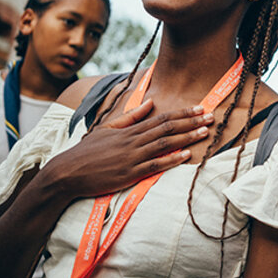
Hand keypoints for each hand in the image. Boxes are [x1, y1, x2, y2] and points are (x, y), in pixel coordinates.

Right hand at [40, 99, 212, 199]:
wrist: (67, 173)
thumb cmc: (87, 152)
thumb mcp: (107, 128)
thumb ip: (130, 117)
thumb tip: (149, 102)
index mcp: (129, 130)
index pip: (161, 118)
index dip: (182, 113)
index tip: (199, 108)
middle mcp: (133, 141)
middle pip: (167, 128)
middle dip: (191, 122)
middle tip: (211, 116)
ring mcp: (132, 158)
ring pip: (164, 144)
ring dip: (187, 138)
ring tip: (205, 131)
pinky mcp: (129, 174)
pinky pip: (154, 165)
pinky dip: (171, 160)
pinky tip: (186, 155)